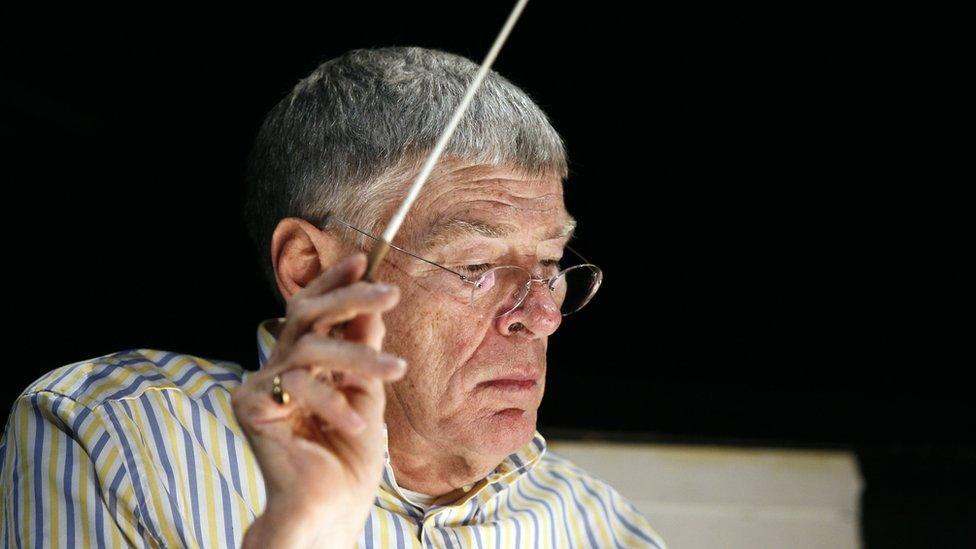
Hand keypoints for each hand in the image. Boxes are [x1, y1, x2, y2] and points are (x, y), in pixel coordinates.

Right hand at [232, 253, 405, 547]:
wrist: (331, 508)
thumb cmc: (349, 457)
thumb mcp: (367, 393)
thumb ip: (364, 351)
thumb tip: (372, 307)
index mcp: (301, 362)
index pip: (311, 311)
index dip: (334, 283)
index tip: (362, 259)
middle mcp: (276, 367)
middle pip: (305, 316)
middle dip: (348, 298)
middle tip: (390, 292)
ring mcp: (260, 386)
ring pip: (310, 348)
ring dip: (359, 358)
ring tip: (396, 374)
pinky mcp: (250, 407)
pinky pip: (298, 387)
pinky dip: (333, 404)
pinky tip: (356, 425)